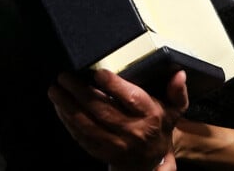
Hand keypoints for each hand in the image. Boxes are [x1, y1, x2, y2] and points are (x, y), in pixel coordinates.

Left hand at [48, 68, 187, 170]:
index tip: (98, 72)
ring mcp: (115, 144)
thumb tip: (179, 73)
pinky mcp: (101, 151)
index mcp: (149, 116)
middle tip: (64, 76)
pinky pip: (81, 137)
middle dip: (80, 93)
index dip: (114, 85)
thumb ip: (176, 91)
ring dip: (67, 107)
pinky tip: (59, 106)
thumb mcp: (173, 108)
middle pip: (103, 111)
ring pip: (87, 125)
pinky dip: (67, 121)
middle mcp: (132, 131)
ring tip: (55, 90)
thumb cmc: (158, 125)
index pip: (132, 99)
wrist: (151, 161)